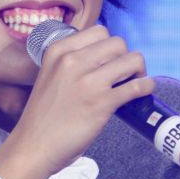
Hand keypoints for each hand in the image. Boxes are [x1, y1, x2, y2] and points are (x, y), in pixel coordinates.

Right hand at [0, 25, 154, 178]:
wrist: (33, 146)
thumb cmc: (43, 116)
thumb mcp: (50, 76)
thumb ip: (72, 63)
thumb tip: (106, 59)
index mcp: (59, 51)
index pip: (99, 32)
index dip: (110, 47)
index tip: (110, 61)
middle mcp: (73, 61)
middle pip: (119, 43)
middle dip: (126, 57)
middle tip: (124, 74)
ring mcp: (88, 82)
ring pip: (133, 60)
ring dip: (138, 71)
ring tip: (132, 83)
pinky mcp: (102, 103)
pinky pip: (137, 86)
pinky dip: (146, 88)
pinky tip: (143, 92)